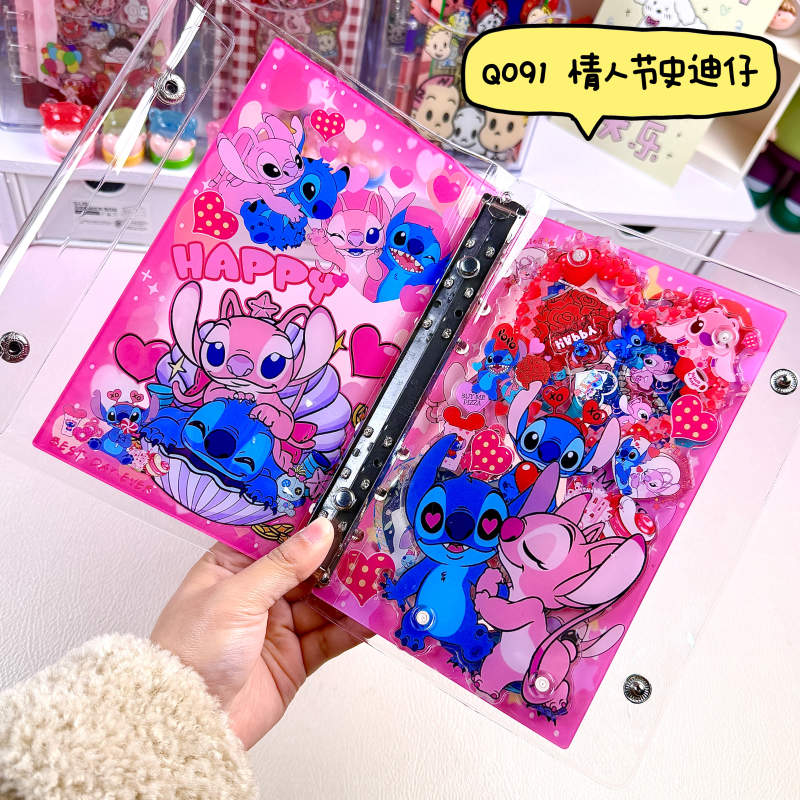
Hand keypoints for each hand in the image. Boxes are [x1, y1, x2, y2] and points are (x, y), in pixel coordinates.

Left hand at [151, 519, 368, 748]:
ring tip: (381, 577)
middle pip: (306, 567)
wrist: (188, 723)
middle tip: (371, 542)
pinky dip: (352, 628)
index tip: (339, 506)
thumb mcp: (235, 597)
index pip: (275, 536)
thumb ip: (283, 564)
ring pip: (323, 601)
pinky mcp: (295, 657)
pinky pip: (330, 636)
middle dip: (337, 557)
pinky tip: (373, 616)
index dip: (306, 522)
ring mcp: (277, 625)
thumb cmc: (190, 653)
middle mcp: (256, 593)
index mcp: (231, 568)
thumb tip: (320, 530)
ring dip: (349, 592)